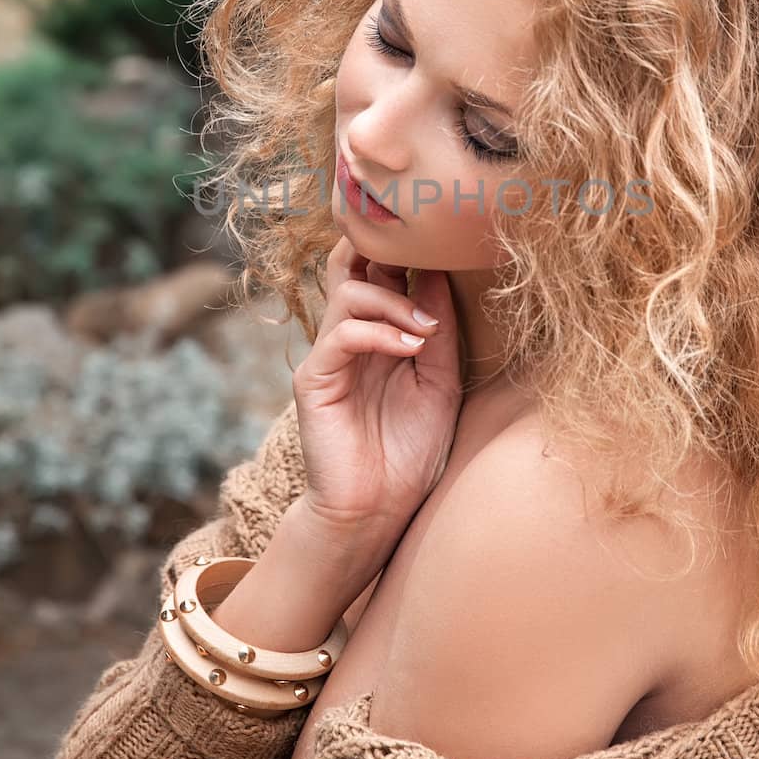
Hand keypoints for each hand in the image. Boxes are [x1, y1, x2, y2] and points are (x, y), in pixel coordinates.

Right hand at [291, 235, 463, 545]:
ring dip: (394, 301)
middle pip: (348, 263)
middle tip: (420, 255)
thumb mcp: (440, 383)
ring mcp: (329, 356)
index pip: (375, 268)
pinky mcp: (315, 380)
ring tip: (426, 329)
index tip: (442, 247)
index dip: (401, 249)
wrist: (376, 511)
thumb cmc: (409, 451)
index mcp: (377, 332)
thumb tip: (440, 272)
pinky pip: (341, 335)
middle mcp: (349, 336)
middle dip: (381, 249)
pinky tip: (411, 348)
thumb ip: (439, 331)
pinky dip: (379, 333)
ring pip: (348, 292)